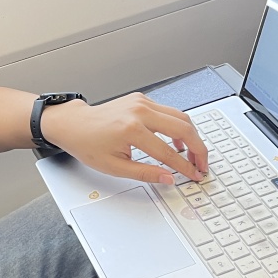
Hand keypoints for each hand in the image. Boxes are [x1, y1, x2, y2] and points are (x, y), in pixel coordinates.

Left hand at [39, 93, 208, 184]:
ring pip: (180, 117)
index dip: (185, 167)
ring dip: (192, 136)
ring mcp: (142, 102)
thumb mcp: (115, 167)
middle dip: (198, 149)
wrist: (75, 124)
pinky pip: (169, 112)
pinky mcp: (142, 99)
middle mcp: (139, 111)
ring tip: (193, 155)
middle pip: (183, 128)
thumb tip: (169, 178)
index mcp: (131, 129)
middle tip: (202, 164)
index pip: (168, 152)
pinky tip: (179, 141)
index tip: (194, 175)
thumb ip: (145, 173)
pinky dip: (179, 126)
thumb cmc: (88, 144)